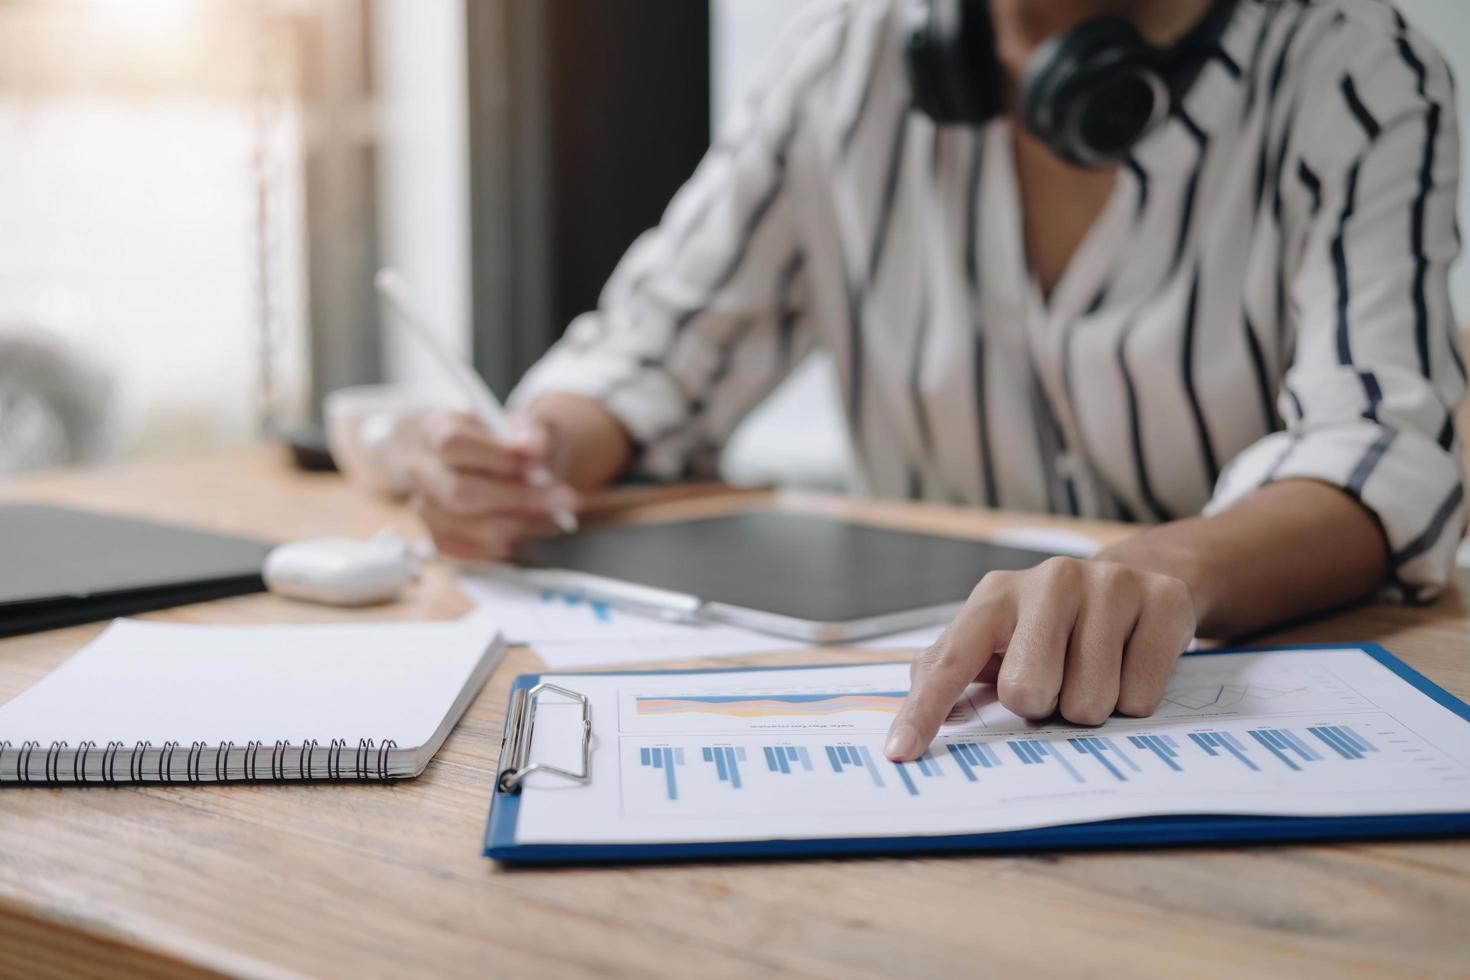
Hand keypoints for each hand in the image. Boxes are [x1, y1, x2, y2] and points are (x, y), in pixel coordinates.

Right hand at [408, 411, 577, 559]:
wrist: (472, 462)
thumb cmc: (495, 442)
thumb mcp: (515, 425)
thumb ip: (529, 432)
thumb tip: (536, 448)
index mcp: (434, 430)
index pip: (453, 444)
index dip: (497, 457)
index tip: (539, 464)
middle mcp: (419, 469)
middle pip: (458, 493)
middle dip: (518, 500)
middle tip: (566, 499)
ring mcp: (422, 507)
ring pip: (467, 528)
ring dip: (519, 525)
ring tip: (553, 515)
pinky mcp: (436, 537)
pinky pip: (469, 551)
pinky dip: (505, 544)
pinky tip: (528, 527)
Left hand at [885, 557, 1195, 760]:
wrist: (1142, 579)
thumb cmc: (1053, 626)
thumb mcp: (997, 639)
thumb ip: (946, 673)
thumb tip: (907, 725)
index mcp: (995, 596)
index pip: (950, 661)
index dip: (924, 710)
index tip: (900, 753)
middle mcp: (1049, 580)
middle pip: (1027, 694)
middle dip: (1044, 706)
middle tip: (1058, 680)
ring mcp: (1108, 585)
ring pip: (1089, 703)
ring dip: (1091, 705)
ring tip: (1096, 670)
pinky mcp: (1161, 599)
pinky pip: (1139, 699)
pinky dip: (1134, 700)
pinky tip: (1131, 662)